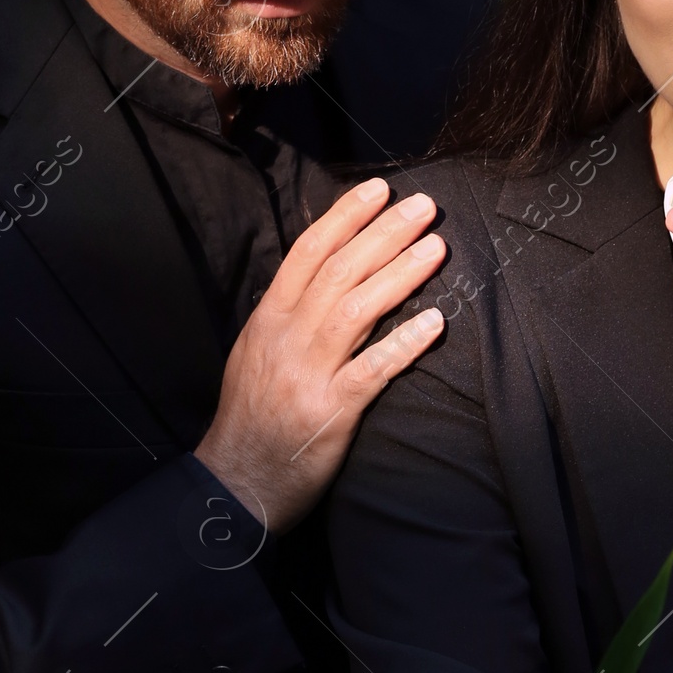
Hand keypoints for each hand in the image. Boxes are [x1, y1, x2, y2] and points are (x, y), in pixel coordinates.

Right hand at [195, 176, 445, 531]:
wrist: (235, 483)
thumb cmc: (250, 418)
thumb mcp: (256, 355)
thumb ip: (288, 317)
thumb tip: (324, 277)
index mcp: (268, 320)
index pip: (308, 253)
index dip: (345, 217)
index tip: (379, 189)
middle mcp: (286, 339)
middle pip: (339, 272)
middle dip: (384, 233)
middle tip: (424, 206)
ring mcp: (307, 375)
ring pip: (356, 310)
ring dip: (400, 275)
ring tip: (437, 248)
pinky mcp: (330, 412)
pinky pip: (372, 370)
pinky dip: (404, 344)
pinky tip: (435, 324)